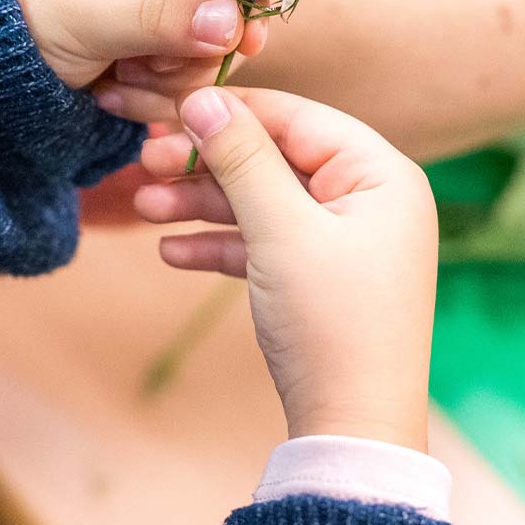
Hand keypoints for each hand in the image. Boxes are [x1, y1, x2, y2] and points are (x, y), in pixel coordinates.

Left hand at [12, 0, 265, 96]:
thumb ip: (156, 15)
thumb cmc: (12, 23)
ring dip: (165, 85)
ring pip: (207, 58)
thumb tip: (233, 22)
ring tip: (113, 85)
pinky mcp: (154, 62)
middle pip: (221, 13)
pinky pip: (184, 89)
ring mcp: (159, 19)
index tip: (245, 41)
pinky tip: (109, 99)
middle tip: (139, 69)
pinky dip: (152, 103)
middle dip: (185, 53)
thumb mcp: (81, 12)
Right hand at [137, 88, 438, 451]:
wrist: (352, 427)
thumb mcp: (281, 232)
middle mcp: (372, 202)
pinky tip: (171, 252)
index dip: (232, 113)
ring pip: (265, 204)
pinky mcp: (323, 281)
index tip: (169, 112)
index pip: (299, 119)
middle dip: (207, 164)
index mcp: (382, 176)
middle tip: (142, 163)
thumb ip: (242, 159)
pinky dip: (222, 247)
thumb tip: (204, 98)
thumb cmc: (332, 324)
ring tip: (143, 209)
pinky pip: (267, 246)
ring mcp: (348, 243)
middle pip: (277, 160)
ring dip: (204, 205)